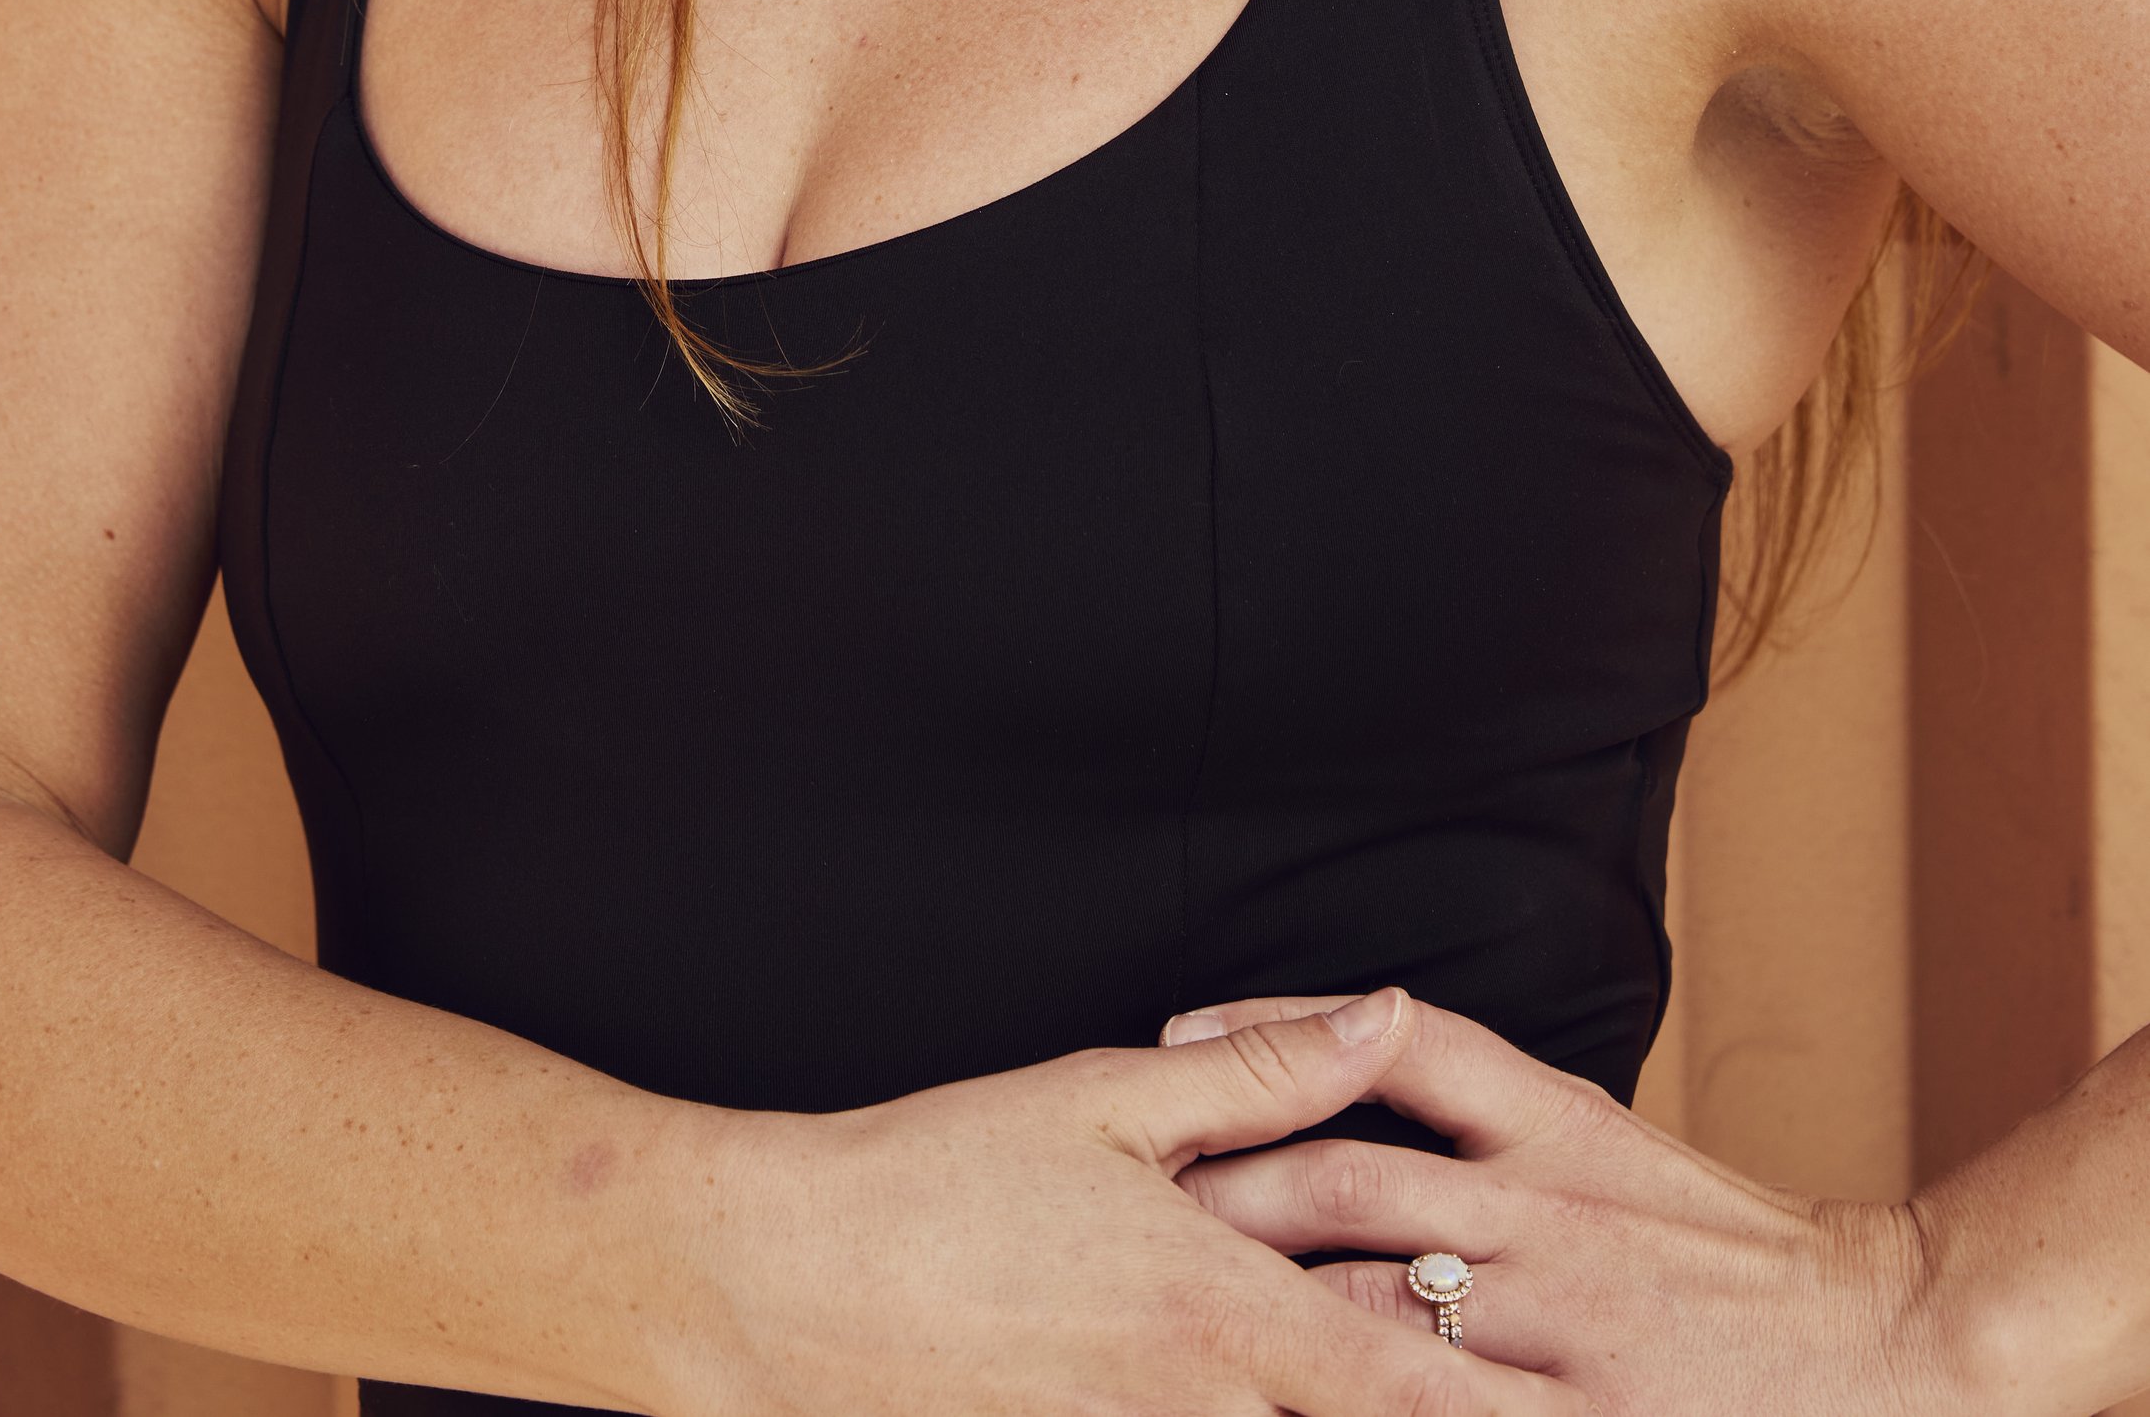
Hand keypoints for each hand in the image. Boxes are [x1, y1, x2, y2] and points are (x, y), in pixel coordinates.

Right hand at [682, 995, 1582, 1416]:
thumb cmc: (938, 1179)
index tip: (1608, 1411)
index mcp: (1220, 1308)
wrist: (786, 1287)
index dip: (1516, 1411)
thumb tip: (1389, 1017)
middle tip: (1586, 1410)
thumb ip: (1264, 1073)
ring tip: (1464, 1402)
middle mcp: (1200, 1407)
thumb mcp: (1104, 1098)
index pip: (1411, 1380)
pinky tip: (1281, 1407)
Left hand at [1166, 992, 1935, 1414]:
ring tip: (1165, 1321)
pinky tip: (1280, 1405)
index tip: (1172, 1043)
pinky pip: (1436, 1413)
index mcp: (1554, 1131)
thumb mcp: (1608, 1137)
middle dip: (1229, 1197)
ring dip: (1267, 1322)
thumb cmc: (1735, 1248)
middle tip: (1125, 1203)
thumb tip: (1357, 1035)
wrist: (1885, 1347)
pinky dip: (1359, 1404)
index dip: (1275, 1040)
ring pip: (1371, 1316)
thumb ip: (1484, 1101)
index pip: (1396, 1054)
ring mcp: (1556, 1335)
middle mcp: (1545, 1218)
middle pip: (1347, 1188)